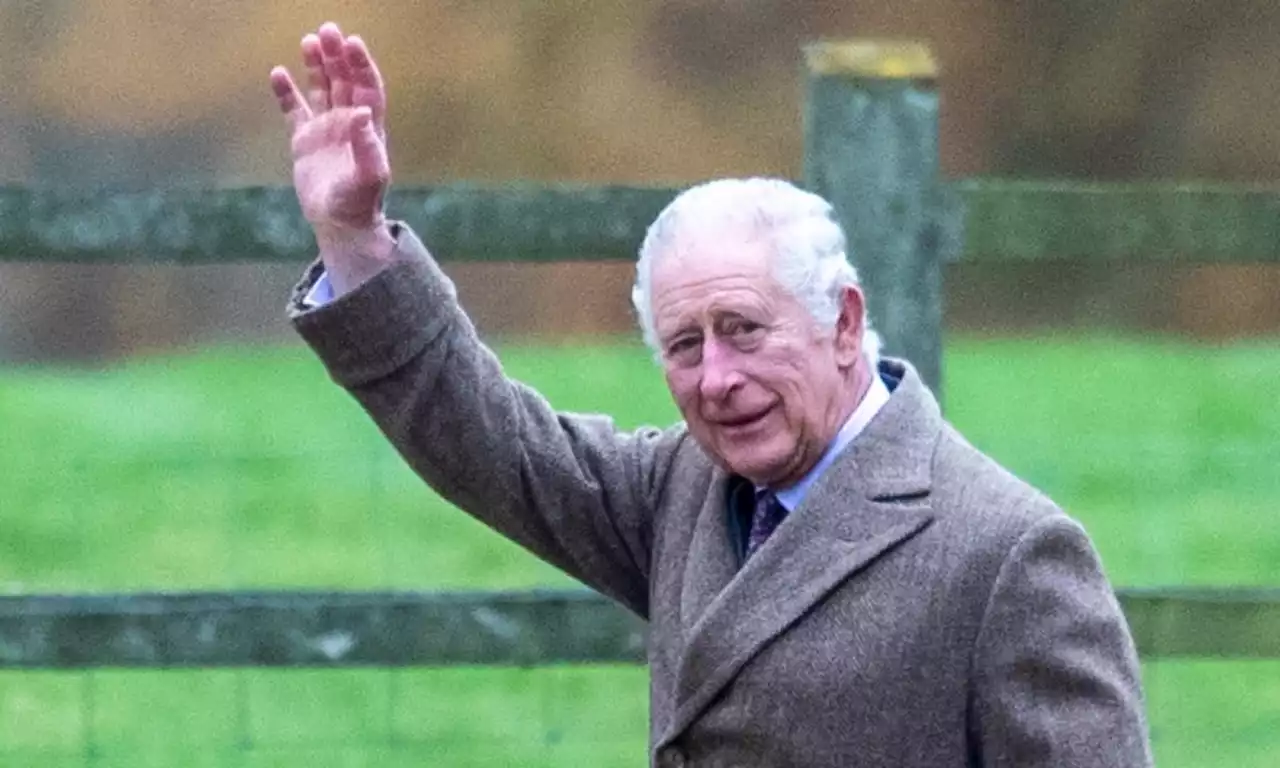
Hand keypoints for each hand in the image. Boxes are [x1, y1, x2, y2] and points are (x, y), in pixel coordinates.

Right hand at [270, 21, 395, 290]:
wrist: (339, 224)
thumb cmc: (359, 203)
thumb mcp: (368, 178)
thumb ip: (368, 148)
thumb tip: (362, 115)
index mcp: (368, 128)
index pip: (367, 88)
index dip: (361, 65)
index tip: (352, 43)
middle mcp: (348, 123)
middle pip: (343, 81)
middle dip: (337, 56)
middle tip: (327, 30)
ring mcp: (326, 129)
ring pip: (321, 88)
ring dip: (316, 65)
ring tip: (308, 41)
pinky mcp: (304, 140)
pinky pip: (294, 109)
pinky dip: (287, 92)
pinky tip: (279, 73)